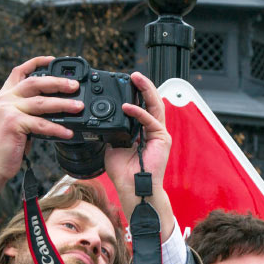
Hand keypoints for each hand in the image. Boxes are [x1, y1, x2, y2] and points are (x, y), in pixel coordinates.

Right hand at [0, 56, 82, 218]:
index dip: (37, 62)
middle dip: (57, 82)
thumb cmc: (5, 147)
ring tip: (79, 107)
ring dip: (63, 104)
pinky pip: (41, 125)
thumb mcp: (14, 122)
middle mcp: (4, 99)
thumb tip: (55, 108)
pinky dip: (57, 129)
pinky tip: (69, 132)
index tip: (53, 59)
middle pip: (35, 83)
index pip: (20, 71)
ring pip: (41, 103)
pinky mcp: (13, 124)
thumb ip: (28, 112)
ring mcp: (7, 111)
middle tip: (75, 85)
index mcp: (4, 96)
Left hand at [102, 72, 174, 238]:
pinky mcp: (162, 138)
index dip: (135, 94)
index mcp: (142, 131)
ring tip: (136, 78)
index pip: (141, 107)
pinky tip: (128, 107)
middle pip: (151, 102)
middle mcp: (153, 130)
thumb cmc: (124, 174)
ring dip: (146, 90)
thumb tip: (102, 123)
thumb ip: (111, 133)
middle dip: (143, 86)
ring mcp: (159, 134)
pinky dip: (139, 112)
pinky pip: (150, 120)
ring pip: (155, 105)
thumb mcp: (112, 148)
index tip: (125, 84)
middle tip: (133, 75)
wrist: (133, 189)